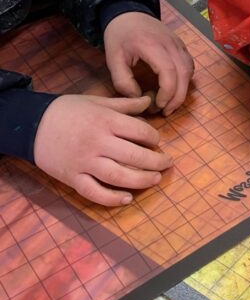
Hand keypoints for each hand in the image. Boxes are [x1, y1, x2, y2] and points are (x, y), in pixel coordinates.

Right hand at [33, 94, 171, 205]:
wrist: (33, 124)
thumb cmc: (68, 110)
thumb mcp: (98, 101)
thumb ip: (125, 104)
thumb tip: (149, 101)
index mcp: (106, 121)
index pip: (140, 132)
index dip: (154, 138)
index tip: (158, 142)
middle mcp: (98, 142)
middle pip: (134, 156)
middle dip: (155, 162)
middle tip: (167, 164)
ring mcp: (84, 162)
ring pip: (118, 176)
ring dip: (141, 180)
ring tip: (155, 179)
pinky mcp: (72, 178)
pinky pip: (94, 192)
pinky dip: (111, 198)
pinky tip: (127, 198)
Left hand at [103, 12, 193, 114]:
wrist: (128, 13)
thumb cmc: (119, 36)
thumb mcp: (113, 59)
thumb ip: (123, 82)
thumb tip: (139, 99)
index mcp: (152, 46)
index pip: (169, 72)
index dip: (166, 93)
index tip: (156, 106)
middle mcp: (170, 44)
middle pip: (184, 73)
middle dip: (177, 97)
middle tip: (165, 112)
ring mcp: (178, 43)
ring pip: (189, 70)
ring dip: (183, 90)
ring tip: (170, 104)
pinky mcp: (180, 45)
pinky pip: (188, 64)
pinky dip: (185, 79)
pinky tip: (174, 89)